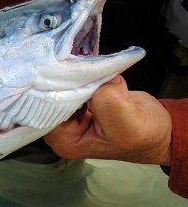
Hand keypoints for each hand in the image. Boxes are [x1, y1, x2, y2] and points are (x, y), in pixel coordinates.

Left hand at [44, 75, 171, 164]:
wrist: (159, 129)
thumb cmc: (144, 134)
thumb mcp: (127, 121)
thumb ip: (107, 102)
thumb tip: (97, 79)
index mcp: (65, 141)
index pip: (46, 111)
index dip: (55, 91)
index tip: (66, 73)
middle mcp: (62, 130)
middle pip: (50, 99)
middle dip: (65, 81)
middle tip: (76, 65)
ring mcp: (70, 115)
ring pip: (61, 88)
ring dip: (76, 76)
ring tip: (88, 67)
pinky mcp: (80, 100)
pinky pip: (74, 83)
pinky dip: (84, 75)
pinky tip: (94, 71)